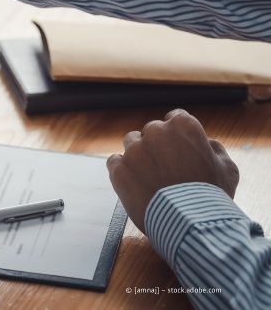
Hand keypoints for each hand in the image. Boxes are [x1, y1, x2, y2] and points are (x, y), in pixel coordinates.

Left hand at [107, 109, 239, 231]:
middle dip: (158, 145)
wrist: (190, 225)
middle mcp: (155, 132)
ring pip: (131, 142)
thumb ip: (214, 148)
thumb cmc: (213, 196)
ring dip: (139, 154)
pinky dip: (123, 170)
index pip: (175, 118)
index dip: (178, 135)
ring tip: (150, 176)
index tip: (179, 148)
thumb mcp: (228, 168)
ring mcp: (134, 150)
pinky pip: (115, 161)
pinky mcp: (118, 168)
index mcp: (182, 125)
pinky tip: (135, 183)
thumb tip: (206, 142)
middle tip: (167, 167)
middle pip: (152, 131)